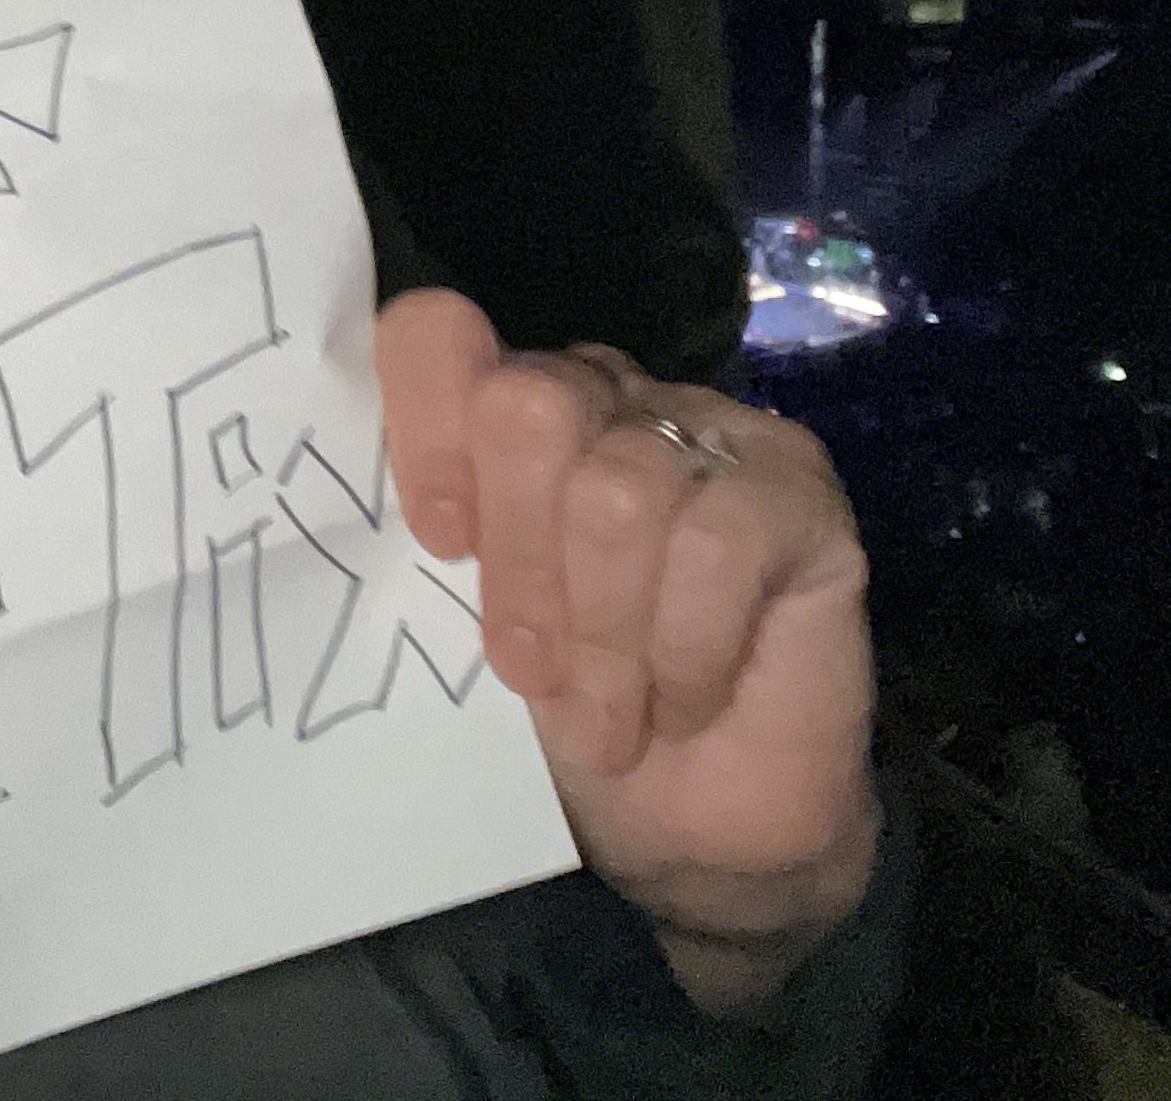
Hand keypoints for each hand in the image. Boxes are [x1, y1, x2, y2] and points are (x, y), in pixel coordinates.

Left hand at [377, 289, 878, 1012]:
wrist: (702, 834)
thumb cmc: (573, 723)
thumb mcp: (477, 632)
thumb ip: (442, 543)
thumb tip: (372, 510)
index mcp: (509, 413)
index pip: (437, 337)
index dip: (423, 431)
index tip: (437, 542)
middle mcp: (608, 397)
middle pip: (526, 407)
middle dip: (520, 565)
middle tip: (531, 673)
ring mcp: (711, 430)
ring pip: (617, 493)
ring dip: (604, 639)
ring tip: (608, 721)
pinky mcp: (797, 487)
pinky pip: (716, 546)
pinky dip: (684, 651)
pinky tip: (685, 701)